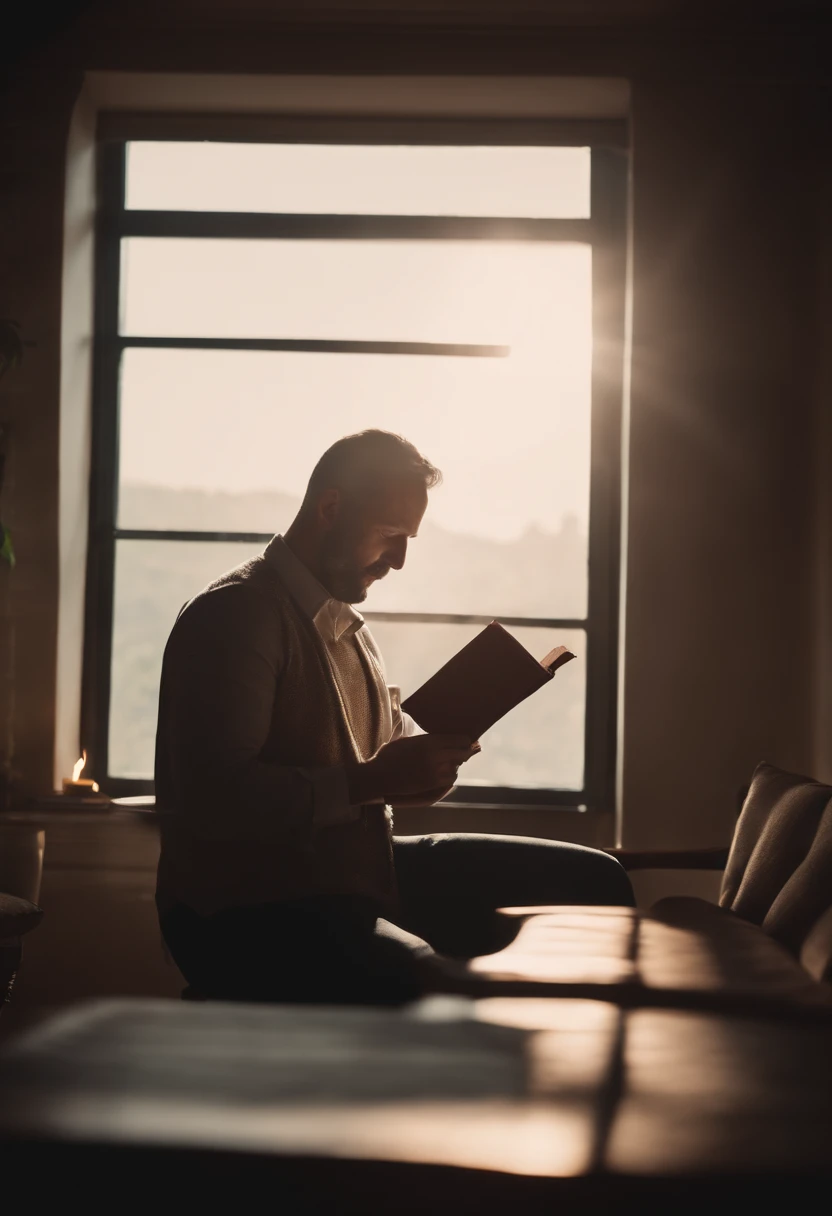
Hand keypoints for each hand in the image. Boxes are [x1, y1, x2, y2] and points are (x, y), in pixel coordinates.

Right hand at [347, 734, 479, 804]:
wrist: (378, 777)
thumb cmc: (389, 755)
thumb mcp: (407, 740)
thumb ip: (426, 739)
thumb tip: (442, 737)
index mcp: (427, 741)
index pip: (458, 739)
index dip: (467, 740)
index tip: (470, 739)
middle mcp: (434, 756)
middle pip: (462, 753)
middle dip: (467, 751)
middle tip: (472, 749)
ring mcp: (433, 771)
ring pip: (457, 767)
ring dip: (457, 764)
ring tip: (455, 761)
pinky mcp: (431, 784)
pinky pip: (450, 778)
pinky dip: (451, 775)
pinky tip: (447, 771)